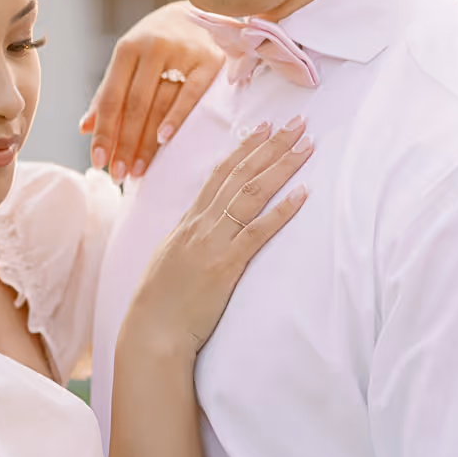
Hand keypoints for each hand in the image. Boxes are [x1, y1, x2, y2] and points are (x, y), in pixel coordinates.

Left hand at [81, 3, 225, 181]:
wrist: (199, 13)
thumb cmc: (157, 45)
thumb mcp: (129, 61)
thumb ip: (108, 94)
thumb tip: (85, 128)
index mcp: (128, 49)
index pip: (112, 98)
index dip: (104, 131)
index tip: (97, 162)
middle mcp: (153, 48)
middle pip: (134, 105)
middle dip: (124, 143)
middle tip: (118, 174)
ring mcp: (182, 53)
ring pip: (160, 104)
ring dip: (147, 141)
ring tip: (138, 170)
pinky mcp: (209, 61)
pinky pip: (191, 94)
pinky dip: (176, 118)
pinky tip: (164, 141)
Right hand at [123, 118, 310, 358]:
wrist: (152, 333)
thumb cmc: (160, 305)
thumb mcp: (169, 261)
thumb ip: (187, 240)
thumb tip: (200, 229)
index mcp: (187, 223)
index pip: (219, 175)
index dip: (244, 149)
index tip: (264, 127)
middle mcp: (200, 225)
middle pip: (240, 175)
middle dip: (270, 145)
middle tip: (296, 123)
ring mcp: (212, 243)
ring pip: (251, 194)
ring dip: (281, 166)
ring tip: (305, 145)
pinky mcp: (225, 266)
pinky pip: (257, 232)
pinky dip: (282, 211)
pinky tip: (304, 194)